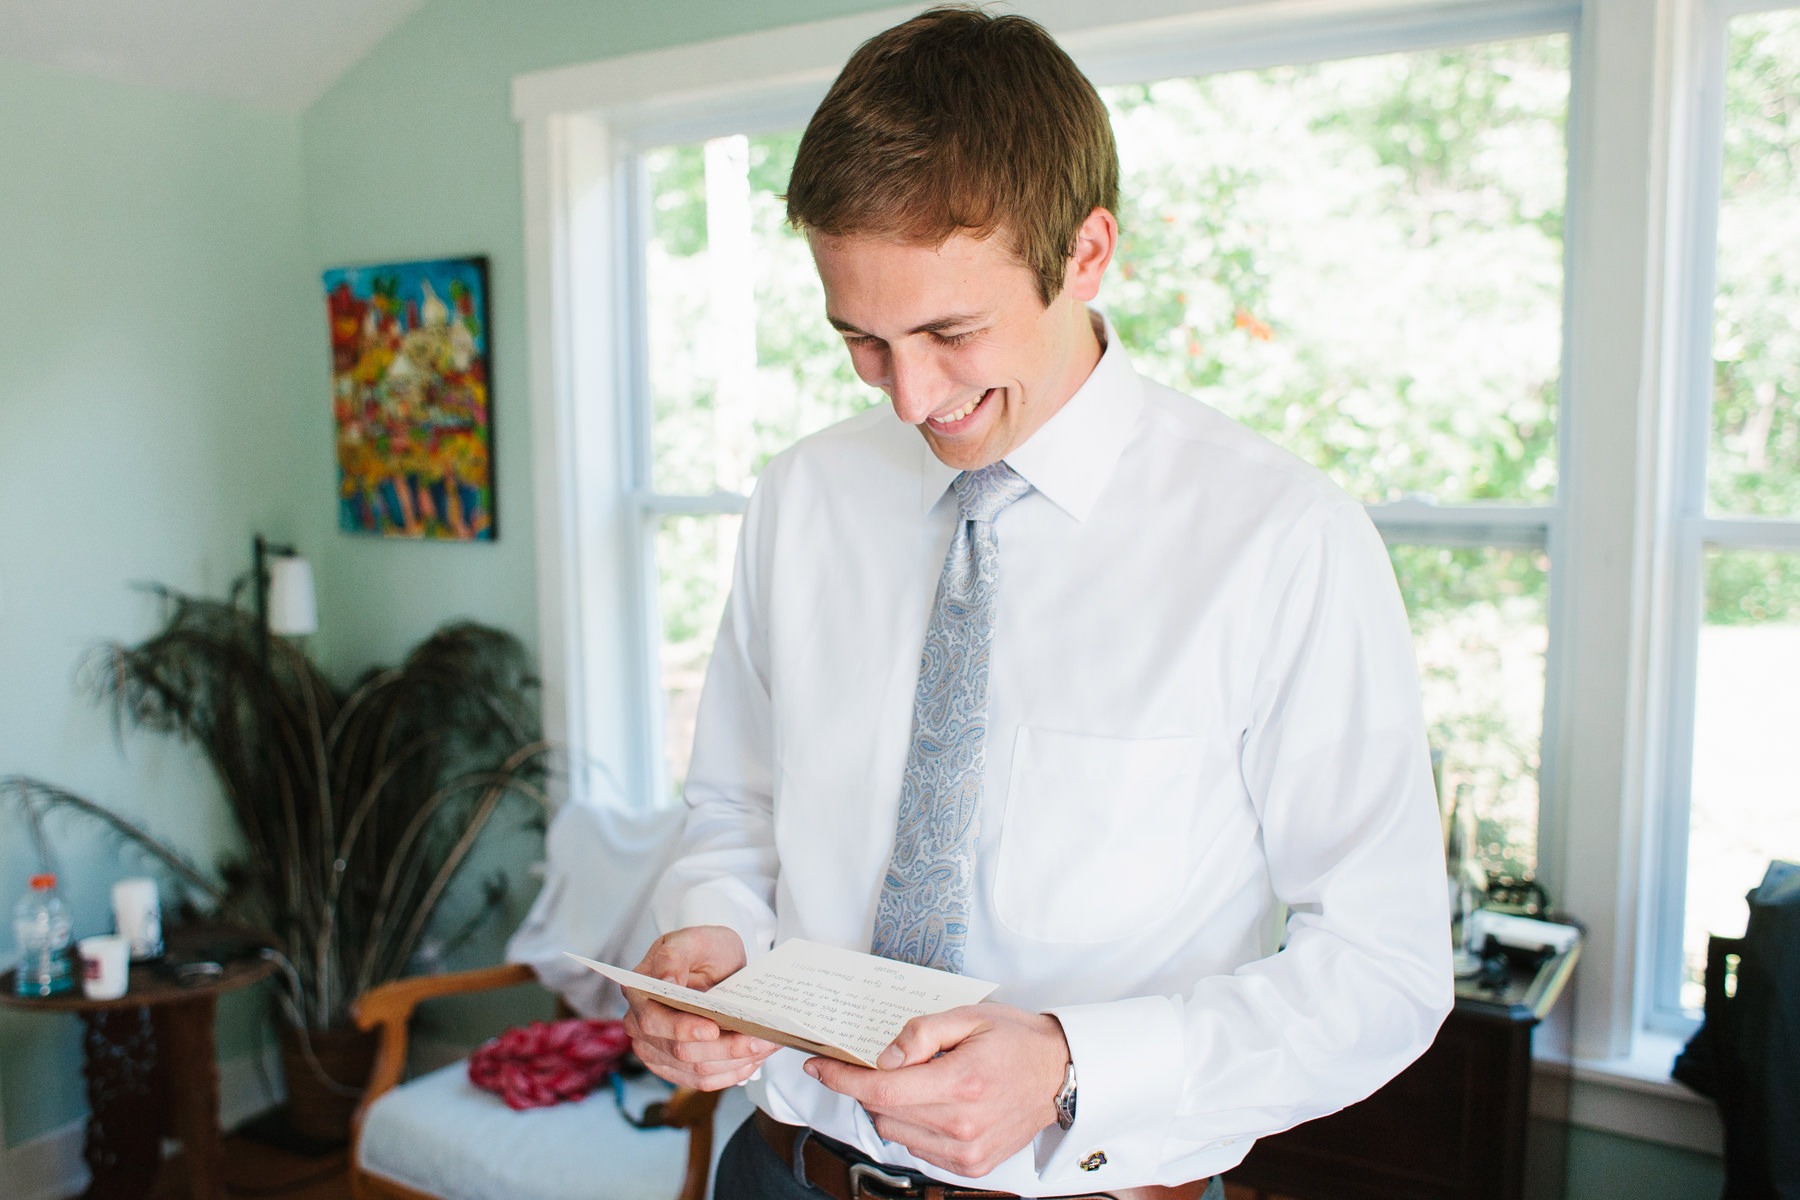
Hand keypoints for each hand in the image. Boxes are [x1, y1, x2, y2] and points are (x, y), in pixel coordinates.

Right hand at [621, 925, 778, 1089]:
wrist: (717, 967)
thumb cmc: (705, 950)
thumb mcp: (694, 939)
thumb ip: (675, 955)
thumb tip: (665, 981)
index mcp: (639, 992)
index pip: (652, 1020)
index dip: (681, 1028)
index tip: (712, 1028)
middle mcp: (641, 1026)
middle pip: (680, 1051)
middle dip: (723, 1047)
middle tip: (759, 1038)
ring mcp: (657, 1051)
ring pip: (697, 1070)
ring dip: (735, 1061)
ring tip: (766, 1045)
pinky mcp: (676, 1069)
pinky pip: (705, 1081)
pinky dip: (733, 1072)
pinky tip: (754, 1058)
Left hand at [805, 1004, 1069, 1177]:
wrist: (1060, 1074)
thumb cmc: (1016, 1040)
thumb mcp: (969, 1016)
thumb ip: (921, 1033)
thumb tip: (883, 1058)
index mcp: (960, 1083)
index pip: (881, 1088)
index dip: (842, 1078)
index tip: (819, 1066)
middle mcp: (961, 1124)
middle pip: (882, 1111)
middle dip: (869, 1085)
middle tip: (882, 1063)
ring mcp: (966, 1151)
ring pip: (895, 1132)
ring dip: (891, 1106)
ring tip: (920, 1081)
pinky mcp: (971, 1165)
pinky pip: (917, 1148)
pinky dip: (912, 1125)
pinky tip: (933, 1104)